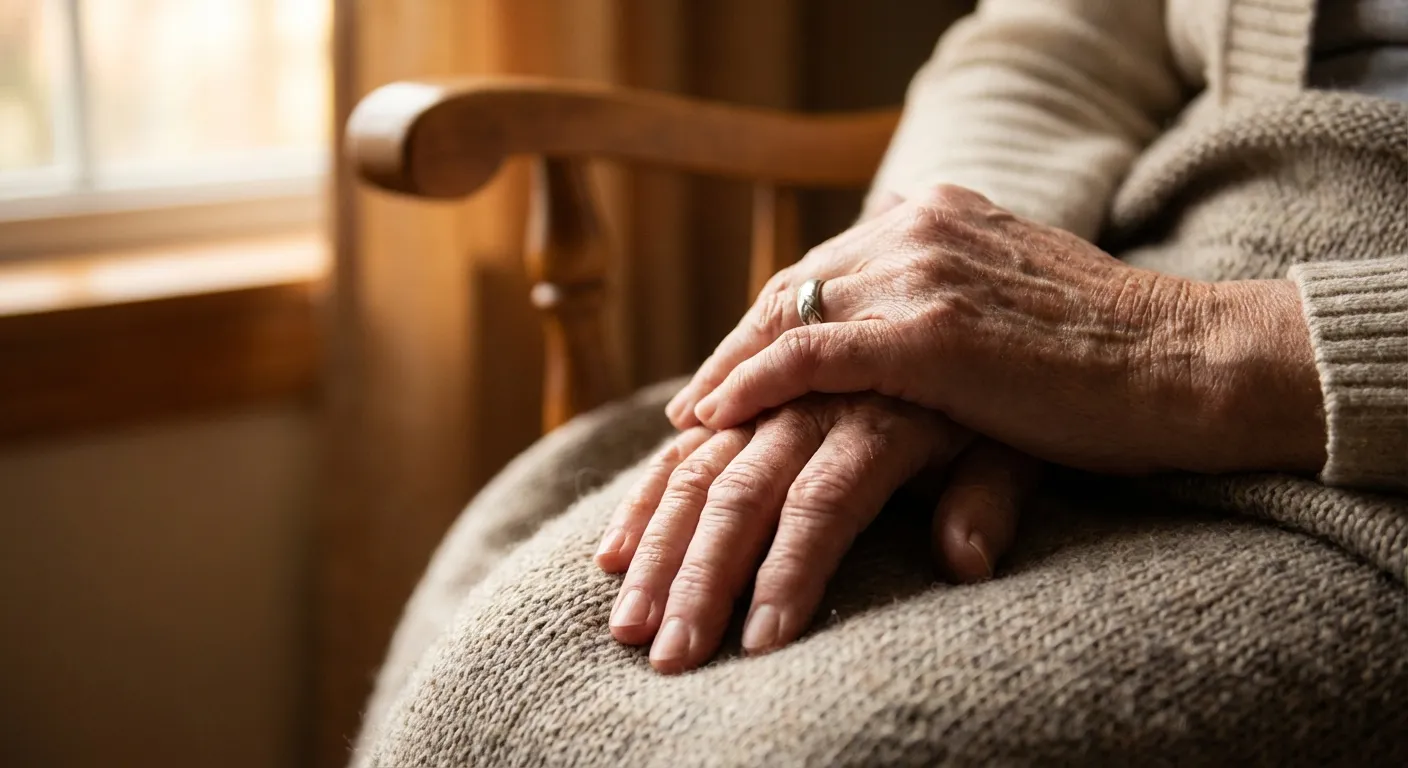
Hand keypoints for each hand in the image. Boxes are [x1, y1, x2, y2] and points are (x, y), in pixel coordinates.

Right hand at [594, 394, 1039, 673]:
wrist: (988, 299)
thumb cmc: (1016, 395)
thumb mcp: (1021, 444)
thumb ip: (988, 498)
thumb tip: (964, 563)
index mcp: (883, 412)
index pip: (822, 501)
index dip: (789, 572)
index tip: (760, 645)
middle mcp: (817, 396)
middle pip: (742, 489)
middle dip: (701, 576)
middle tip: (669, 654)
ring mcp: (776, 392)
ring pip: (698, 464)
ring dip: (656, 546)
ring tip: (625, 621)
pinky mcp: (751, 392)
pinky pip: (686, 440)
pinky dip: (647, 491)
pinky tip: (615, 546)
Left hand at [667, 185, 1326, 474]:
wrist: (1191, 365)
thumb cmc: (1115, 364)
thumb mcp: (1014, 315)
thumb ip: (948, 313)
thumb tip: (898, 356)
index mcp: (942, 217)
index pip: (826, 269)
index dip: (770, 322)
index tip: (732, 369)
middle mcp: (921, 228)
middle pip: (793, 287)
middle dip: (736, 347)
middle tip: (695, 402)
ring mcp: (922, 272)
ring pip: (787, 316)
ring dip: (727, 373)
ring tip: (690, 422)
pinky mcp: (927, 330)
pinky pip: (809, 354)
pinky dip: (752, 384)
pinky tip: (712, 419)